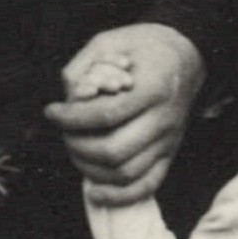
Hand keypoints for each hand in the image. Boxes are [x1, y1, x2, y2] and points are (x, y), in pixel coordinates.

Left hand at [46, 22, 204, 204]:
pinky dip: (119, 197)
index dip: (71, 118)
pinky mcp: (170, 154)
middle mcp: (165, 119)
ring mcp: (170, 140)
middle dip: (77, 146)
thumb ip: (85, 67)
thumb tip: (69, 99)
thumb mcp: (110, 41)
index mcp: (154, 88)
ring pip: (125, 173)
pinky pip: (147, 185)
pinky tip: (95, 192)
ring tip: (76, 150)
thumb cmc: (143, 48)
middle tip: (65, 132)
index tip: (52, 111)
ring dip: (89, 169)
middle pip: (113, 150)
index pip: (106, 115)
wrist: (184, 56)